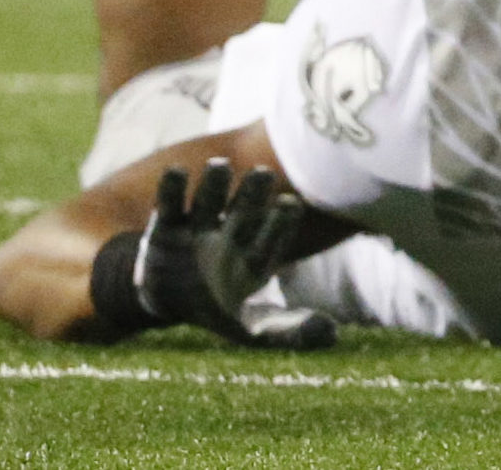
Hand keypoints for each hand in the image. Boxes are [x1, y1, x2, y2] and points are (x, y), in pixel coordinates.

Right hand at [125, 162, 332, 349]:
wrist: (171, 299)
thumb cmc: (220, 308)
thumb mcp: (253, 328)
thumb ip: (290, 331)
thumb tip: (333, 334)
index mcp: (257, 251)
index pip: (272, 234)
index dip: (280, 221)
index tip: (290, 204)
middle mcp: (233, 230)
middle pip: (245, 208)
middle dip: (253, 192)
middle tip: (263, 172)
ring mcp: (201, 224)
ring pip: (209, 199)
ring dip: (214, 184)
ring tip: (219, 165)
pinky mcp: (168, 223)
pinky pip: (171, 204)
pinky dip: (172, 189)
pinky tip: (175, 171)